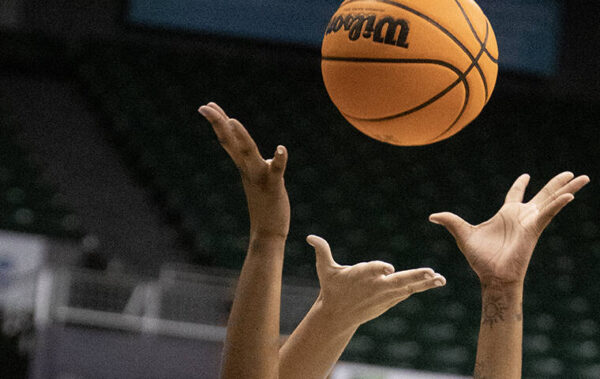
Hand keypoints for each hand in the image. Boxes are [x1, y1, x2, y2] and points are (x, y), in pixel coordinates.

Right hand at [199, 103, 289, 239]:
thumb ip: (251, 163)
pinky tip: (281, 148)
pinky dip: (279, 160)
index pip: (228, 140)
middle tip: (205, 106)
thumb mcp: (254, 178)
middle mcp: (248, 169)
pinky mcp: (274, 186)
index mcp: (244, 166)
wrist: (268, 233)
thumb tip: (246, 151)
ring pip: (248, 153)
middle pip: (231, 141)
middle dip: (219, 122)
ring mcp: (260, 177)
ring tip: (233, 120)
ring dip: (241, 137)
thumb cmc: (264, 206)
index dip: (218, 122)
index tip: (207, 106)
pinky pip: (276, 171)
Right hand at [306, 235, 445, 328]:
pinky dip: (421, 287)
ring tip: (440, 278)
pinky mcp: (389, 301)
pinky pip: (408, 292)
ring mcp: (384, 295)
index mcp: (361, 276)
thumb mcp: (325, 270)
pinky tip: (435, 281)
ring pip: (408, 287)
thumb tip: (310, 237)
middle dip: (414, 276)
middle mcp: (375, 286)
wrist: (338, 315)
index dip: (380, 268)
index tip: (389, 268)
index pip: (373, 269)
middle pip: (397, 281)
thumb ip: (322, 251)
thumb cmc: (332, 288)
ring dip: (425, 282)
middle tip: (430, 272)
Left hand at [430, 172, 589, 285]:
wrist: (492, 276)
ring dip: (566, 188)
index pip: (515, 195)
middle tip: (570, 172)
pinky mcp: (534, 229)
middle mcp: (521, 216)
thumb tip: (432, 216)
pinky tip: (570, 194)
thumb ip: (450, 221)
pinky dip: (559, 203)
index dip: (520, 185)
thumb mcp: (463, 234)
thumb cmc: (480, 259)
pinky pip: (549, 213)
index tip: (526, 175)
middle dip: (555, 183)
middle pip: (542, 194)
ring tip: (583, 177)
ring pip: (552, 200)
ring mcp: (530, 222)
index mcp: (506, 215)